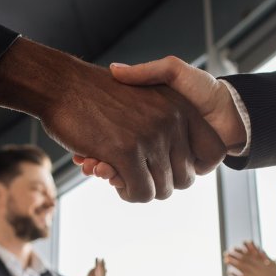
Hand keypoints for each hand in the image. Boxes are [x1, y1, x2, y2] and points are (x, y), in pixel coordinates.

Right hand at [0, 39, 225, 202]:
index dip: (191, 167)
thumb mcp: (148, 93)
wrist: (62, 82)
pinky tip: (112, 177)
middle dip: (159, 182)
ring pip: (161, 189)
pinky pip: (140, 192)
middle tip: (135, 172)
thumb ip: (170, 121)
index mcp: (182, 107)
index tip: (166, 165)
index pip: (213, 152)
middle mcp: (173, 120)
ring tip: (120, 174)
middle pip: (185, 178)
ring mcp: (151, 136)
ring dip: (140, 189)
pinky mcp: (126, 151)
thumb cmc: (99, 93)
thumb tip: (187, 162)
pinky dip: (128, 193)